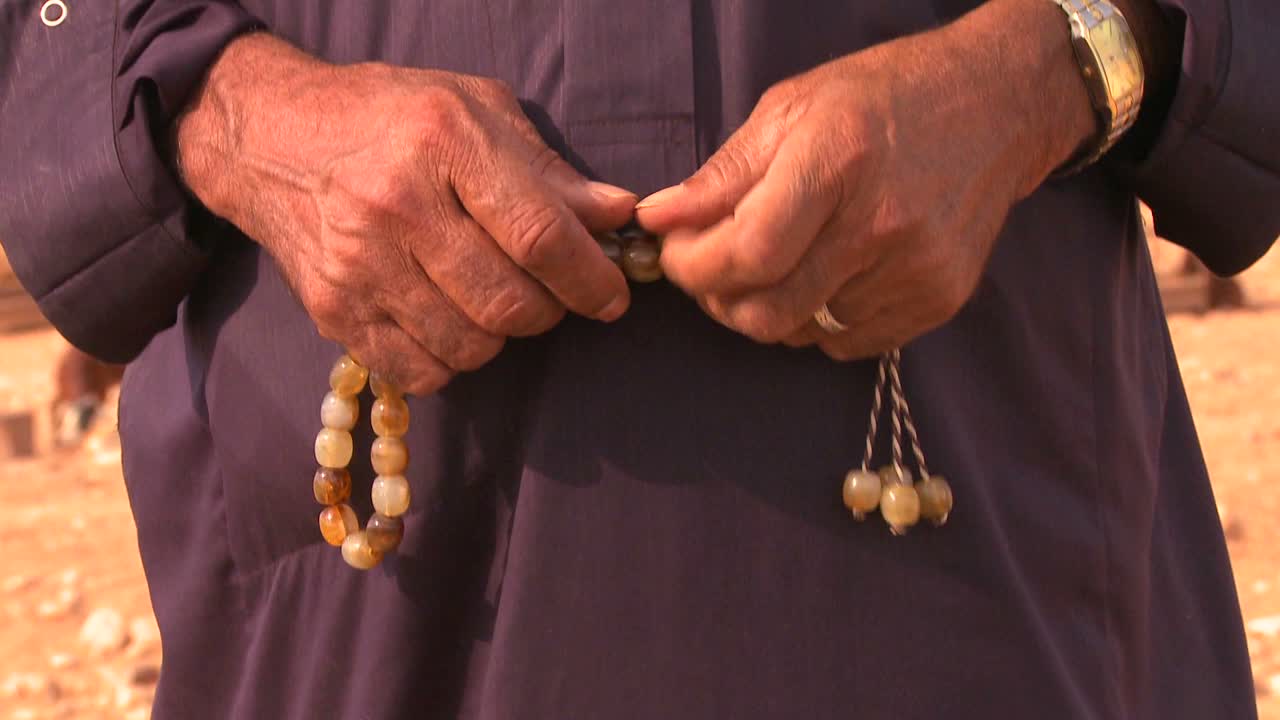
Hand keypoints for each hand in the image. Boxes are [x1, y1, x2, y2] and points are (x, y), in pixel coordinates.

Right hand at [177, 34, 634, 393]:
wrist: (271, 137)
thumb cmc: (390, 117)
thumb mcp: (475, 110)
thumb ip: (549, 170)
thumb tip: (615, 216)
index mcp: (443, 142)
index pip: (538, 235)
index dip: (588, 278)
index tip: (612, 297)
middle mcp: (397, 206)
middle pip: (508, 303)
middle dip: (548, 310)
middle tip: (546, 292)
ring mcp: (359, 265)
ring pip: (470, 347)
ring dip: (500, 336)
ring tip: (491, 299)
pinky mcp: (333, 311)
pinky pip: (422, 372)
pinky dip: (451, 360)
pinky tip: (448, 320)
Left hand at [635, 0, 1094, 359]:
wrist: (997, 106)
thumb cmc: (884, 97)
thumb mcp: (792, 109)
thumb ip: (721, 175)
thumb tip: (658, 220)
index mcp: (837, 162)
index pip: (747, 253)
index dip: (695, 268)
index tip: (678, 256)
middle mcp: (881, 224)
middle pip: (768, 311)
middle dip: (719, 300)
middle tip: (712, 269)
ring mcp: (916, 270)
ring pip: (802, 332)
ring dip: (768, 308)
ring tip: (775, 263)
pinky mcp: (939, 300)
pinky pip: (847, 344)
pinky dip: (817, 321)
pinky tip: (824, 274)